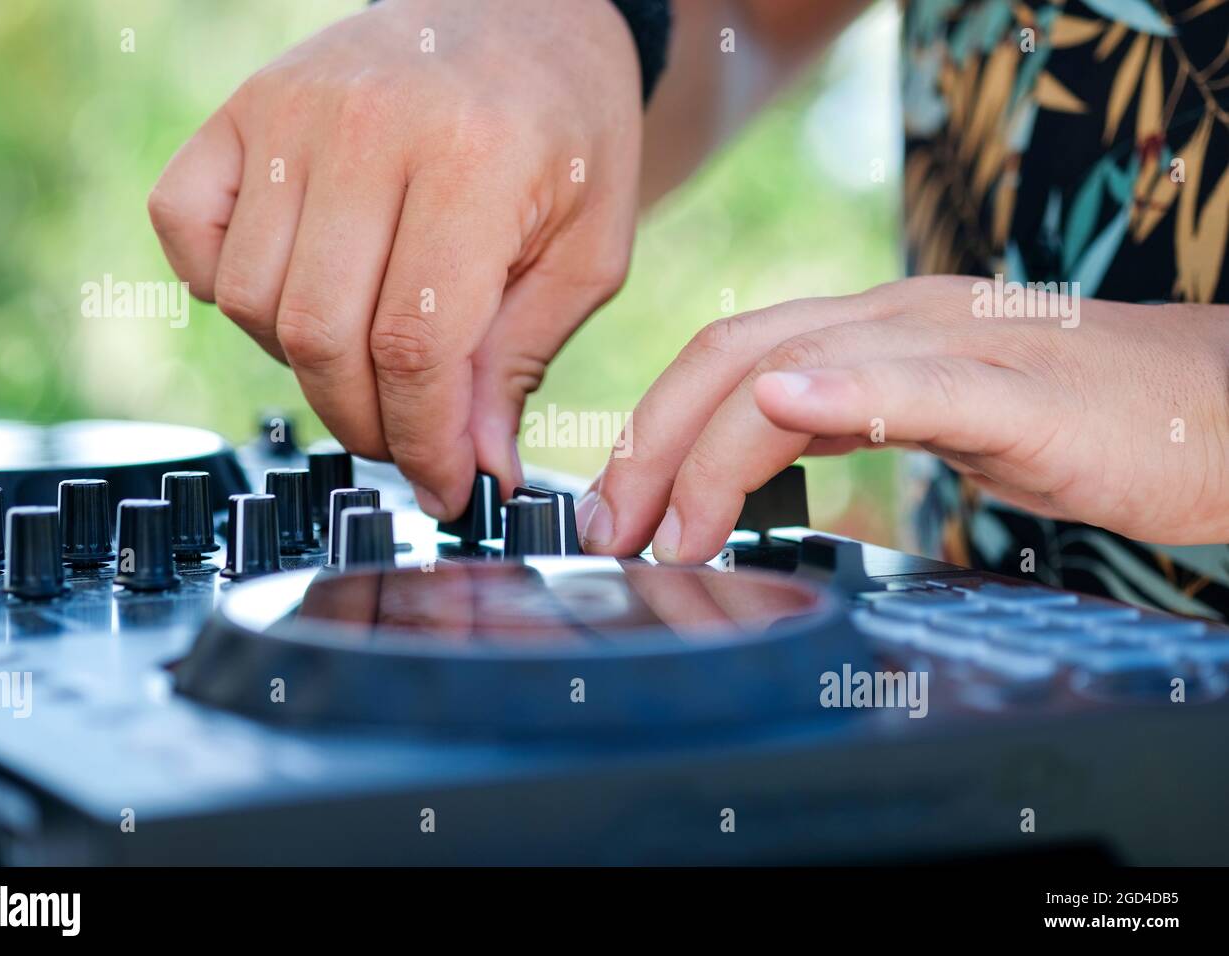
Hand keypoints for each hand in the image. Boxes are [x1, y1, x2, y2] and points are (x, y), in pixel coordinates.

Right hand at [148, 0, 640, 518]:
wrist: (526, 16)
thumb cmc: (568, 138)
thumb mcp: (588, 254)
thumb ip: (521, 360)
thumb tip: (474, 469)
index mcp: (473, 162)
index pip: (417, 345)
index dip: (426, 442)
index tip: (446, 487)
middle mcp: (366, 127)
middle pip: (323, 335)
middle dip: (366, 424)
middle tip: (408, 441)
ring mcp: (288, 111)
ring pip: (251, 300)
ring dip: (304, 365)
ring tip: (366, 356)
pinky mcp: (240, 109)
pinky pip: (185, 229)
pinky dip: (221, 287)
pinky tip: (293, 292)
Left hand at [577, 275, 1228, 560]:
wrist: (1219, 405)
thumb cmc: (1079, 420)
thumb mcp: (934, 417)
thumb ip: (849, 422)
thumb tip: (747, 470)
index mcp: (873, 329)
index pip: (728, 355)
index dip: (652, 427)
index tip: (615, 509)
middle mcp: (900, 319)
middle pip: (735, 353)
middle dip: (652, 443)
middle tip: (613, 532)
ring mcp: (959, 343)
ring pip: (801, 364)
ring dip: (712, 447)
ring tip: (670, 528)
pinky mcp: (1025, 390)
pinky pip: (920, 381)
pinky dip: (844, 393)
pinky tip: (789, 409)